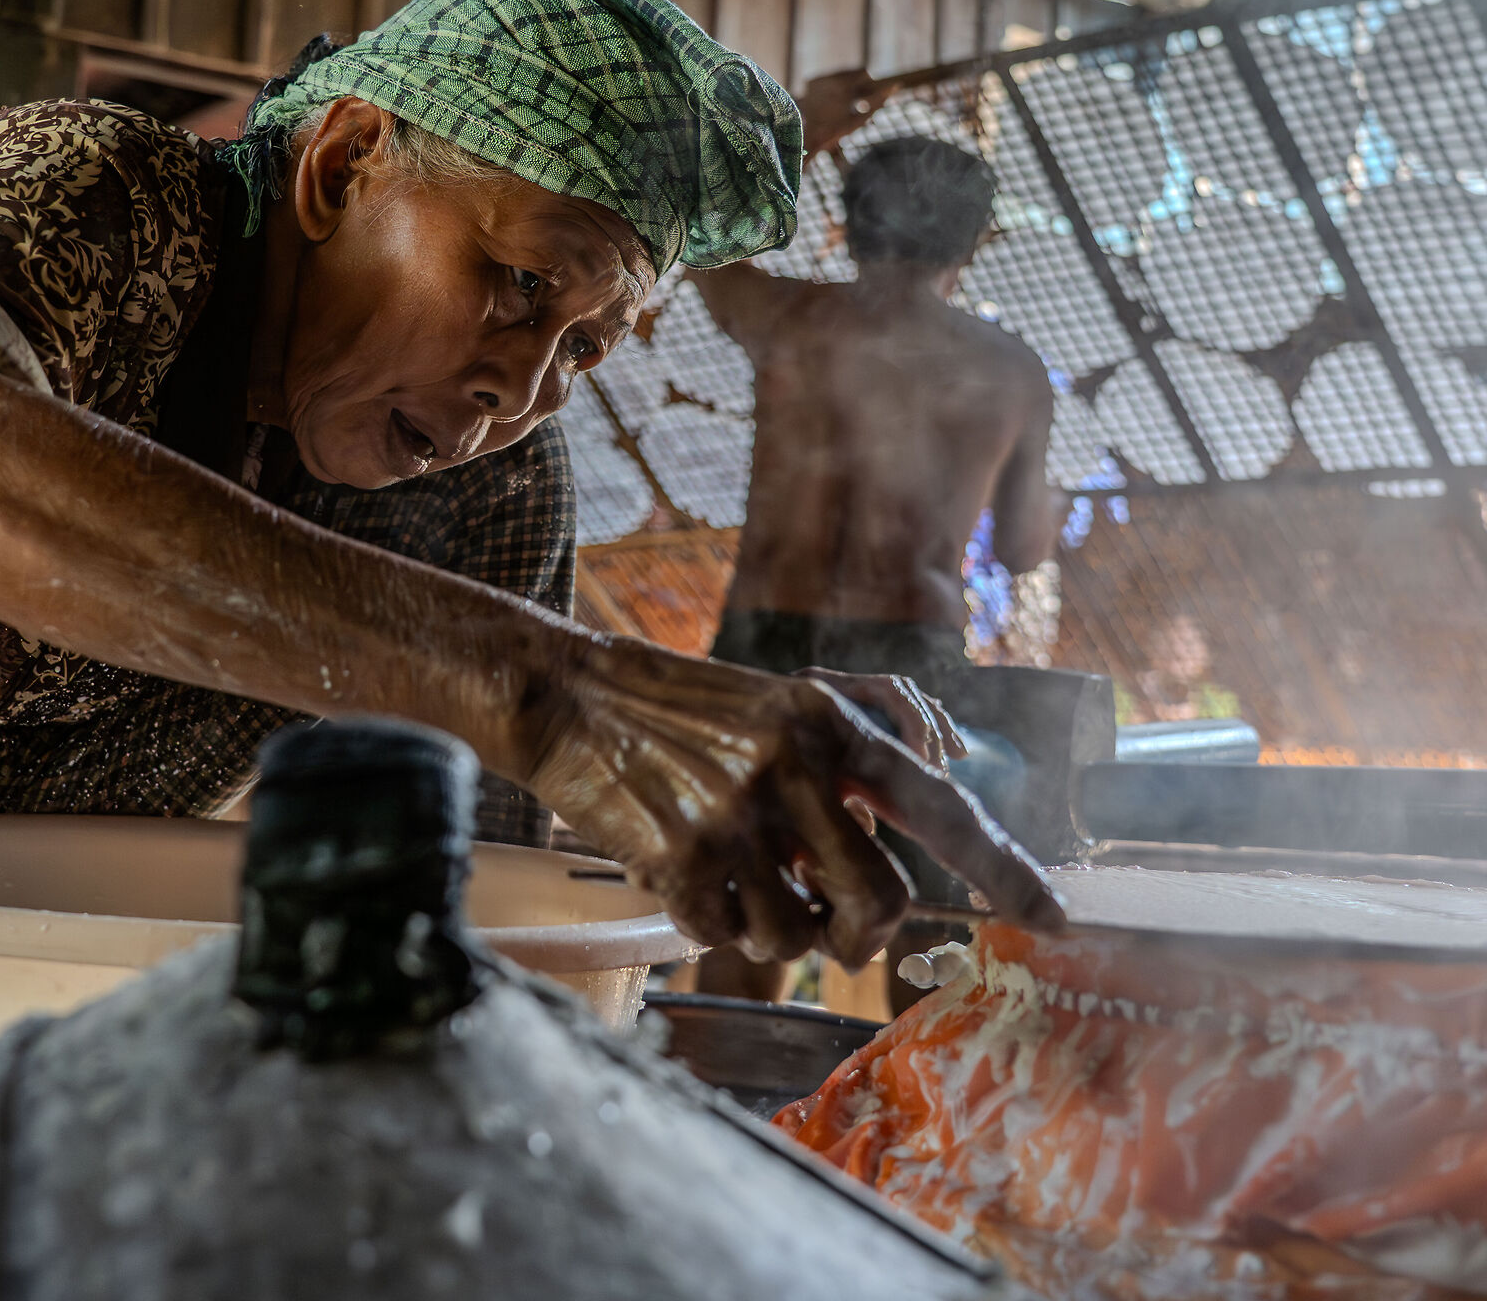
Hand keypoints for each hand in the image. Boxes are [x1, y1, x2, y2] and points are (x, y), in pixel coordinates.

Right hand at [520, 635, 1062, 967]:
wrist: (573, 700)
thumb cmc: (688, 706)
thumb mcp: (788, 693)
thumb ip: (875, 722)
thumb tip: (944, 760)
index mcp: (829, 723)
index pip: (942, 806)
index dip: (1005, 869)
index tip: (1057, 917)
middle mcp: (793, 769)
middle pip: (881, 903)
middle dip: (861, 930)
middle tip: (831, 917)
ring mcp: (735, 819)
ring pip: (799, 933)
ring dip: (774, 925)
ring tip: (737, 875)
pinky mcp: (680, 861)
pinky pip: (727, 937)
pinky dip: (710, 921)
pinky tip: (686, 871)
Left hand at [795, 68, 896, 158]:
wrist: (808, 136)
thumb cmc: (838, 129)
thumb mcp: (862, 116)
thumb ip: (879, 99)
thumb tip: (897, 85)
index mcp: (842, 84)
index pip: (863, 72)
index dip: (868, 84)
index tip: (865, 97)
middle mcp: (828, 77)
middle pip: (851, 71)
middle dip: (856, 83)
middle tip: (855, 99)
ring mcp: (818, 78)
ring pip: (839, 74)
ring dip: (844, 84)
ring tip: (843, 101)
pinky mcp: (809, 81)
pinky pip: (826, 78)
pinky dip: (831, 87)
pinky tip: (829, 100)